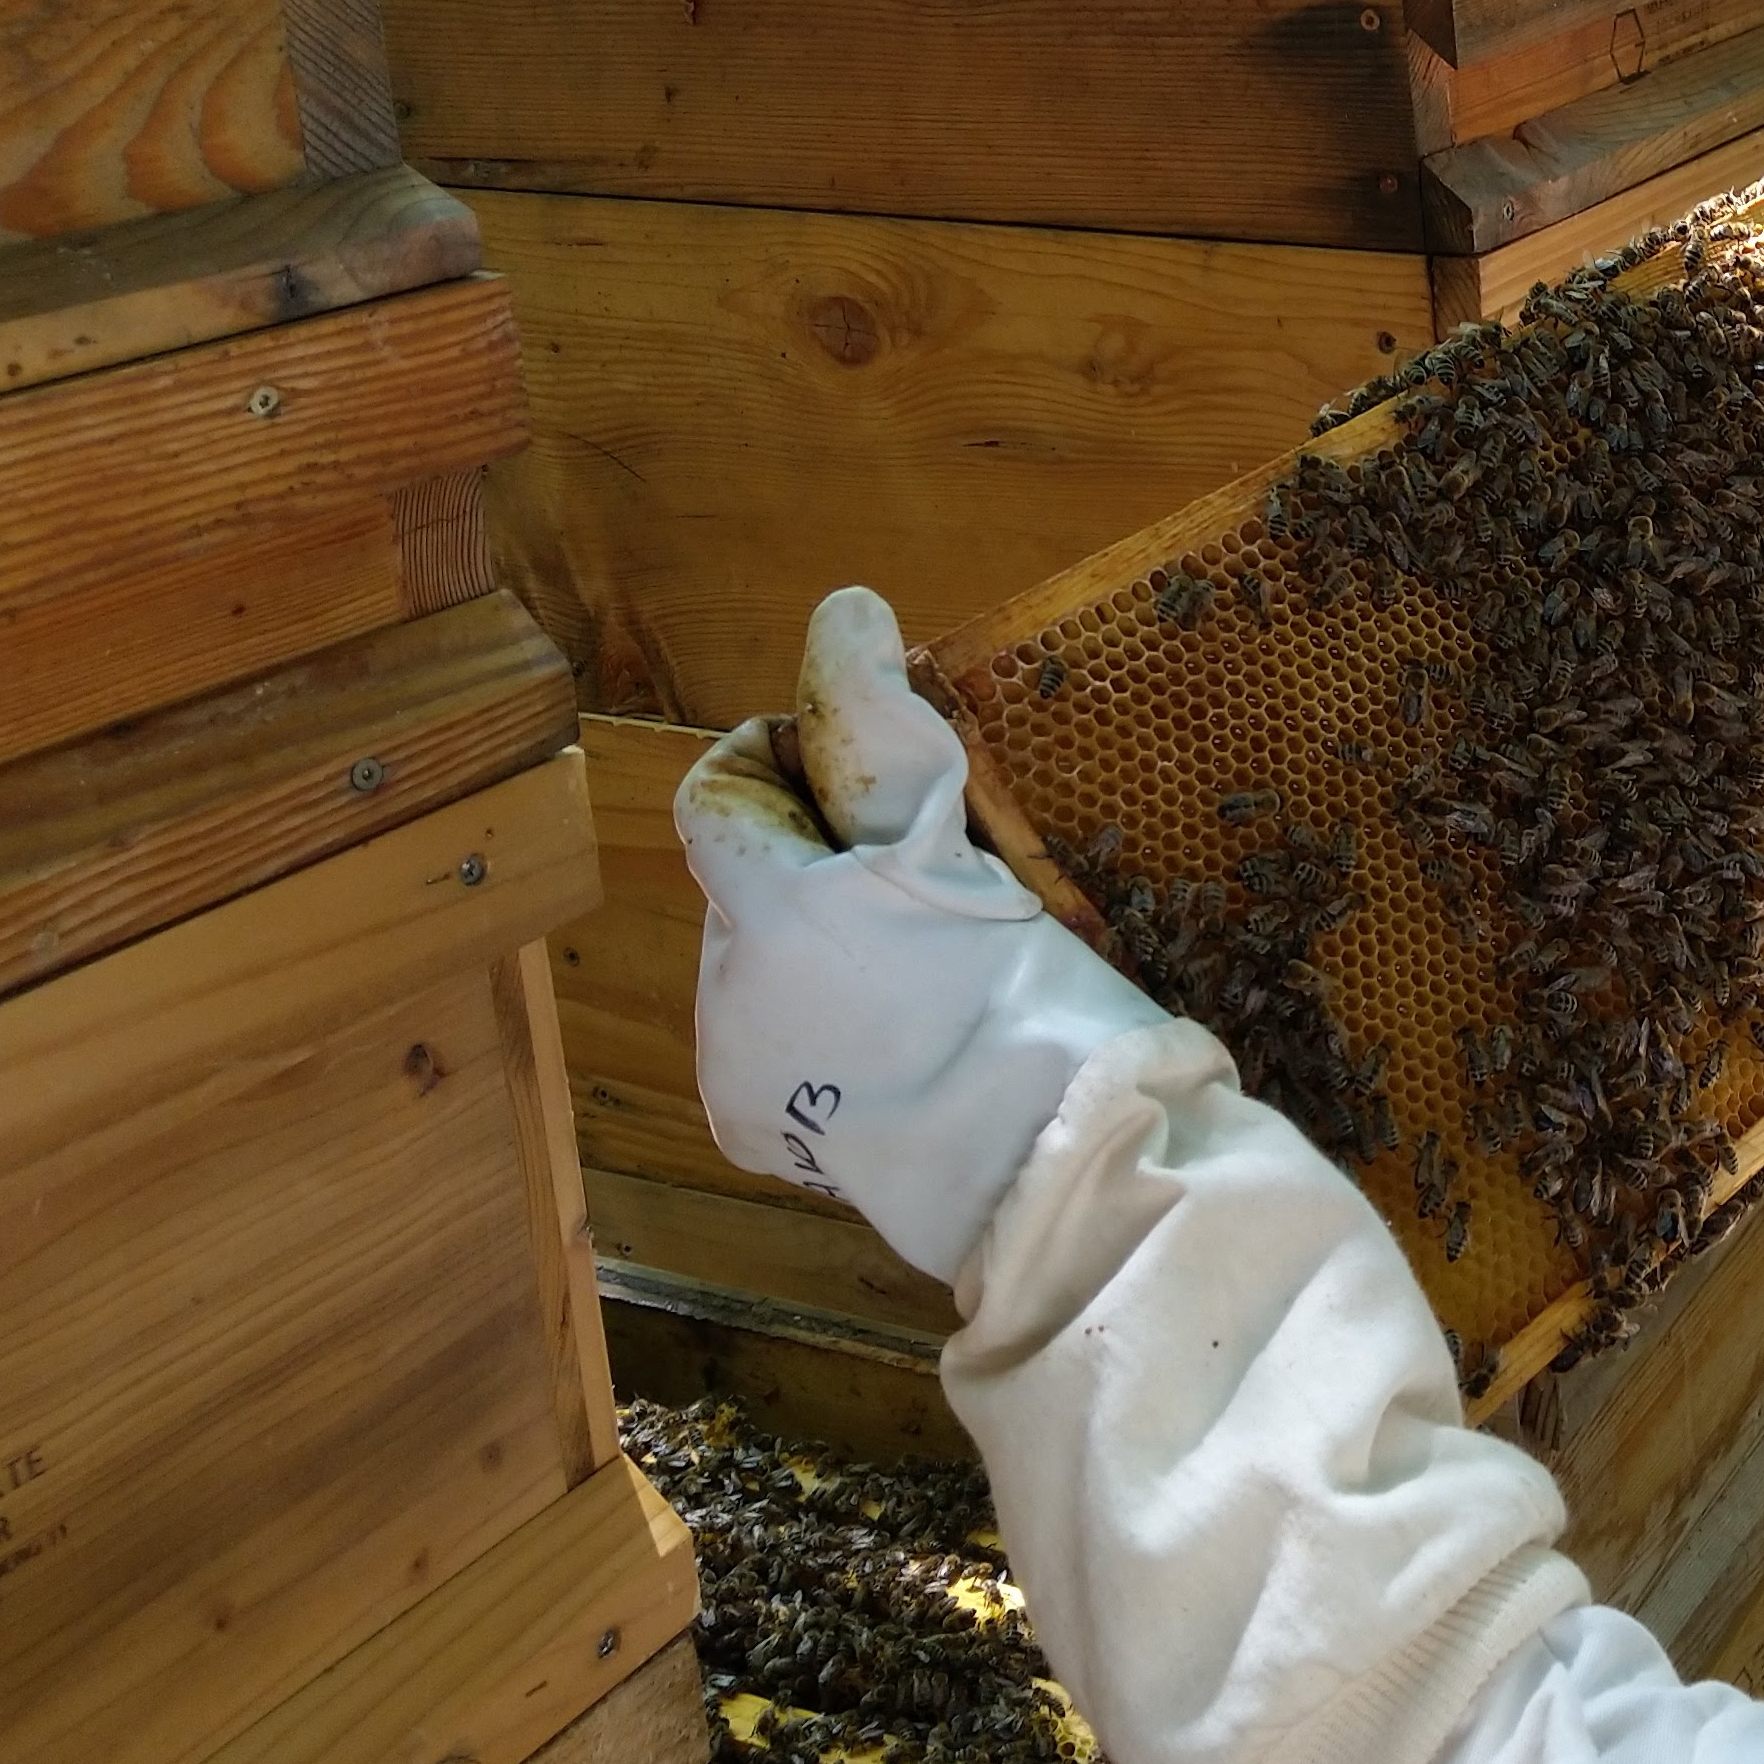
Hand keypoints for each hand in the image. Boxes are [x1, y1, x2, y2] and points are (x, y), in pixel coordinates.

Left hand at [676, 588, 1167, 1280]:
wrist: (1045, 1158)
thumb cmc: (1012, 990)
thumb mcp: (952, 839)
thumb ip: (879, 720)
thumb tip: (844, 606)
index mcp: (761, 910)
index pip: (717, 794)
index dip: (781, 762)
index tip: (861, 776)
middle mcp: (719, 992)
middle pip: (744, 886)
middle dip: (814, 871)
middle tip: (925, 890)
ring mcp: (733, 1071)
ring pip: (759, 968)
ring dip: (818, 953)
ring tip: (921, 977)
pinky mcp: (758, 1134)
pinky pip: (771, 1049)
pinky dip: (819, 1031)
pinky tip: (895, 1042)